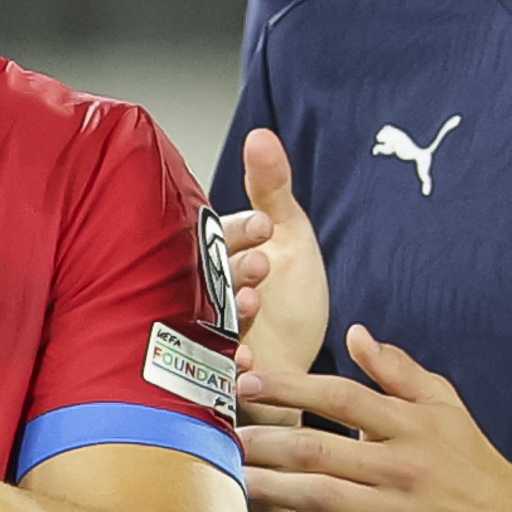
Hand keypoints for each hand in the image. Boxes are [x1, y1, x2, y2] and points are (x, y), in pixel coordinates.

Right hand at [221, 127, 331, 401]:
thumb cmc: (291, 299)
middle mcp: (208, 293)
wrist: (303, 365)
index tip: (264, 226)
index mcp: (220, 255)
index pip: (218, 238)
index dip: (239, 231)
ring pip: (210, 321)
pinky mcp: (220, 376)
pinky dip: (231, 366)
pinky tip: (248, 358)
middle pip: (210, 278)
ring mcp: (211, 335)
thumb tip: (260, 135)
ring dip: (230, 312)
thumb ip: (273, 187)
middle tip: (261, 264)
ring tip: (253, 303)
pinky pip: (216, 372)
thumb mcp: (290, 234)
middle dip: (234, 269)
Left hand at [237, 326, 511, 511]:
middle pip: (321, 450)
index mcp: (409, 425)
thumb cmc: (471, 461)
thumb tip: (356, 334)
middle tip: (230, 436)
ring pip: (323, 498)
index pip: (342, 397)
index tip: (251, 382)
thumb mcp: (445, 404)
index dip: (293, 387)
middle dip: (269, 442)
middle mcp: (400, 466)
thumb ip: (398, 371)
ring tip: (239, 479)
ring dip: (275, 489)